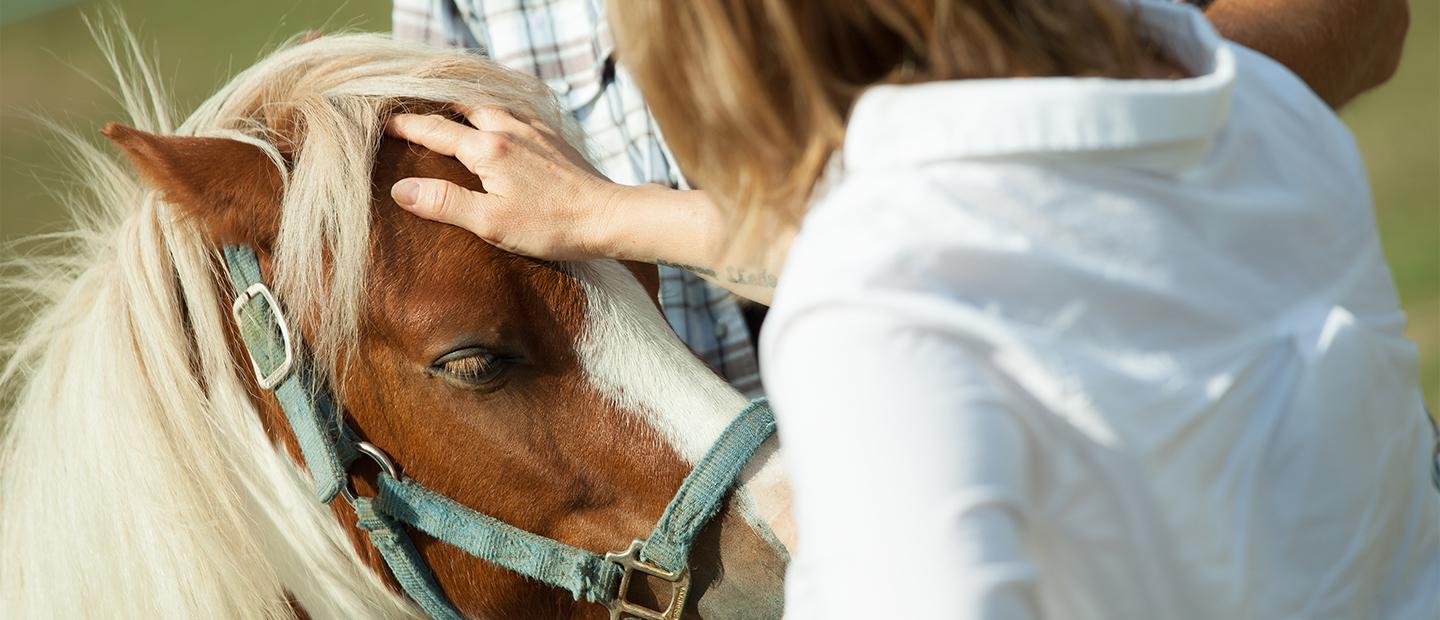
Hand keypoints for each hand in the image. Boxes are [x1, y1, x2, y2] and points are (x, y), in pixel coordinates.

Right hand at [385, 106, 626, 259]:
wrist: (608, 217)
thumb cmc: (551, 226)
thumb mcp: (491, 223)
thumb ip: (445, 204)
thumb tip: (402, 190)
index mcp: (488, 149)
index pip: (434, 130)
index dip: (405, 125)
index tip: (382, 123)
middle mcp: (509, 128)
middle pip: (461, 106)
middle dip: (433, 106)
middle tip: (411, 109)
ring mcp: (533, 130)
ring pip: (489, 103)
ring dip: (464, 104)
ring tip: (447, 110)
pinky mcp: (552, 137)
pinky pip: (514, 111)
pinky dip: (493, 109)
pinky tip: (495, 119)